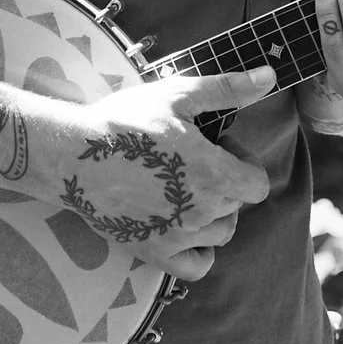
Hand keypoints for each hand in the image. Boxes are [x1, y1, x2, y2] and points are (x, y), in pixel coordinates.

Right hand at [49, 67, 273, 281]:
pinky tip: (184, 226)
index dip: (243, 162)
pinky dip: (199, 251)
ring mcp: (179, 237)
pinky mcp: (155, 252)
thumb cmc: (126, 121)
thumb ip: (228, 89)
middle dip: (223, 180)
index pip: (257, 185)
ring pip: (220, 233)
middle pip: (236, 204)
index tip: (216, 146)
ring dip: (213, 212)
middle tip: (189, 157)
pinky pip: (197, 267)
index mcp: (216, 175)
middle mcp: (203, 212)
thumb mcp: (178, 95)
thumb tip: (269, 76)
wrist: (73, 155)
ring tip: (182, 186)